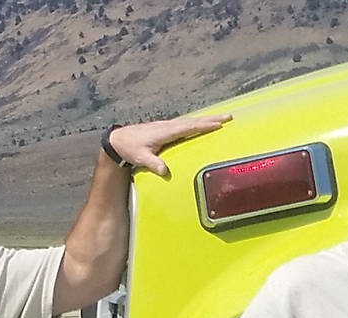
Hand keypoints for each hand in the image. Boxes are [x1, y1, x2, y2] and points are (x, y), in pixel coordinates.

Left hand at [107, 114, 231, 176]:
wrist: (118, 140)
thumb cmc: (130, 148)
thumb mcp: (140, 158)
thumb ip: (153, 163)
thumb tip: (164, 171)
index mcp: (164, 132)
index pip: (188, 128)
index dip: (203, 126)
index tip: (218, 125)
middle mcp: (168, 126)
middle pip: (193, 121)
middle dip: (212, 119)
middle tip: (229, 117)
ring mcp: (167, 126)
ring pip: (191, 121)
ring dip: (207, 119)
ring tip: (222, 119)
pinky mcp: (166, 129)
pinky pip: (186, 124)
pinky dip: (197, 122)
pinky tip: (203, 124)